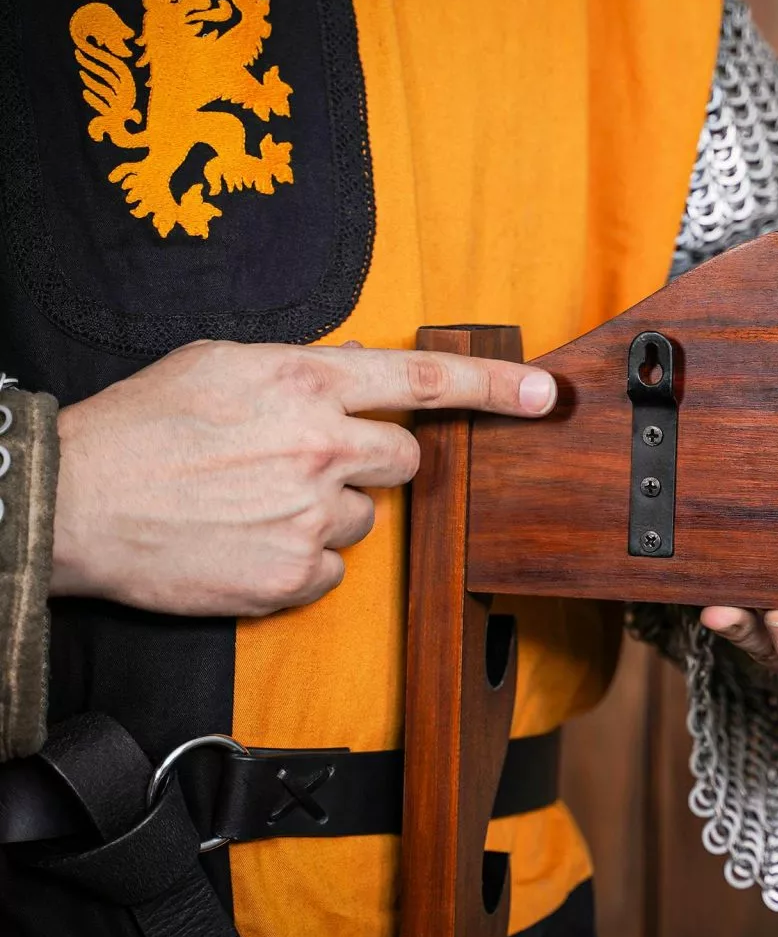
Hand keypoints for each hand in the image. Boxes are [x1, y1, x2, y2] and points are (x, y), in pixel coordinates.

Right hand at [51, 339, 556, 615]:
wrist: (74, 502)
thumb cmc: (140, 426)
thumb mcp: (220, 363)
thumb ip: (301, 369)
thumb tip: (350, 375)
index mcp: (306, 383)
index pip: (425, 382)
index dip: (495, 388)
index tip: (545, 394)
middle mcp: (321, 446)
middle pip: (406, 461)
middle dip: (373, 462)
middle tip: (310, 463)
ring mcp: (310, 515)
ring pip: (366, 519)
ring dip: (328, 512)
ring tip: (259, 503)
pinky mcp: (292, 574)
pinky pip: (333, 568)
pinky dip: (301, 558)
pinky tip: (250, 540)